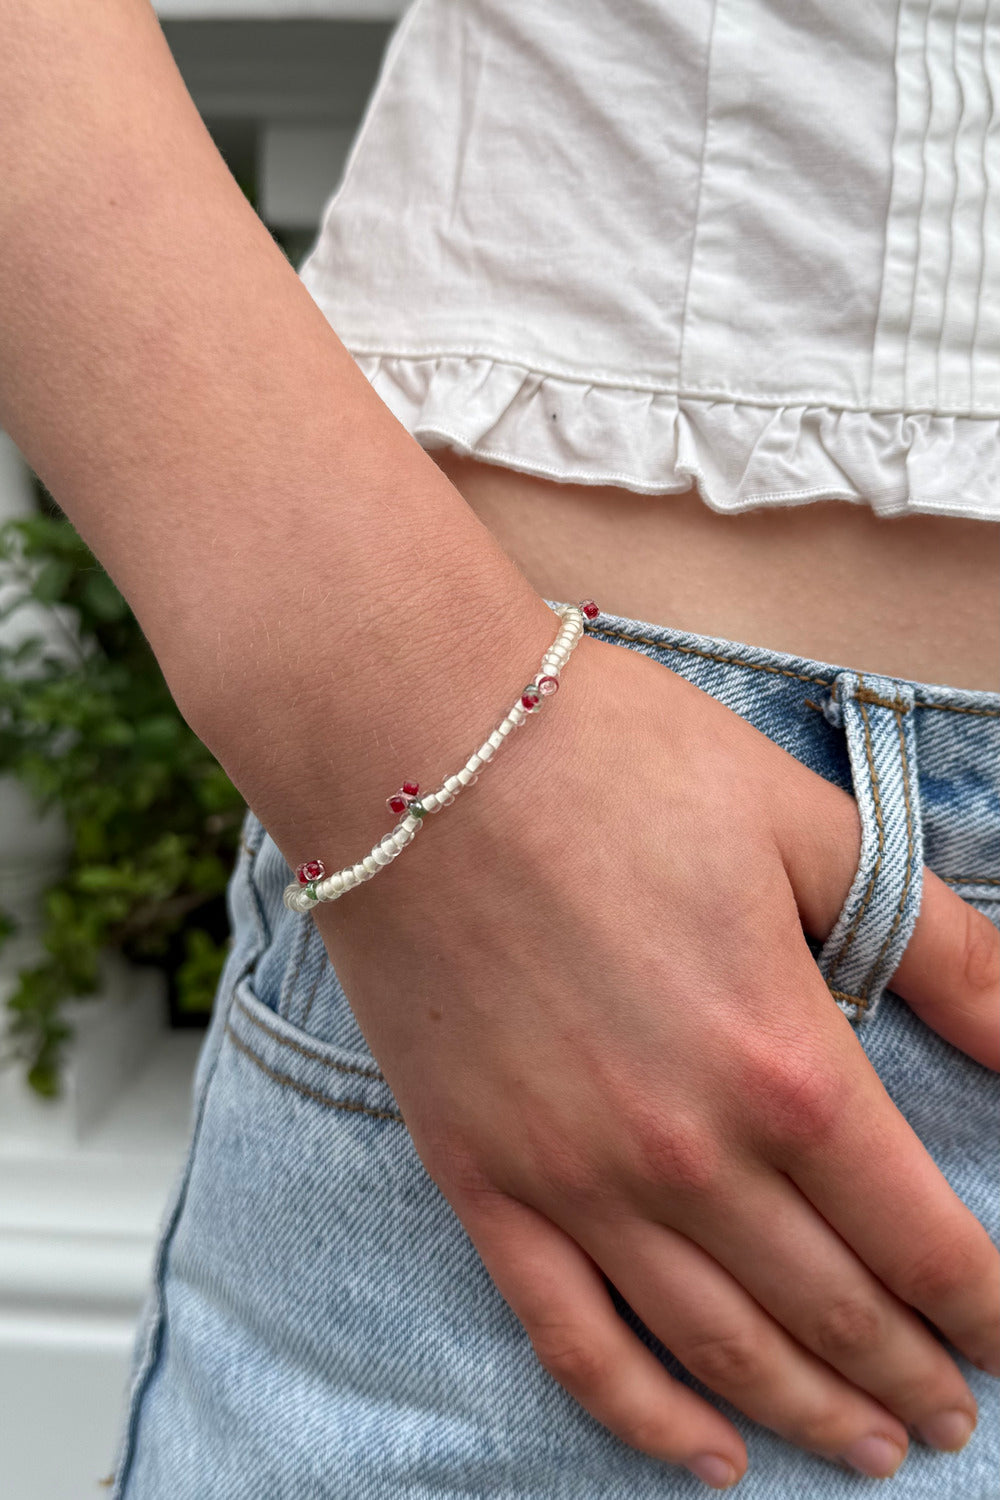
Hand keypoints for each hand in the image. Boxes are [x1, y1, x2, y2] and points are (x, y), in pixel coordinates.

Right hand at [311, 633, 998, 1487]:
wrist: (415, 746)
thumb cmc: (614, 764)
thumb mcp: (805, 828)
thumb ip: (942, 947)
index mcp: (783, 1060)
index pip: (920, 1234)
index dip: (983, 1304)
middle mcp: (685, 1151)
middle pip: (831, 1309)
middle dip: (912, 1372)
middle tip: (955, 1413)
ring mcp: (573, 1178)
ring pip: (718, 1346)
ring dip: (810, 1411)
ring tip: (870, 1449)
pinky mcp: (481, 1177)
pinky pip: (570, 1335)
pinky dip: (646, 1412)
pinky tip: (705, 1450)